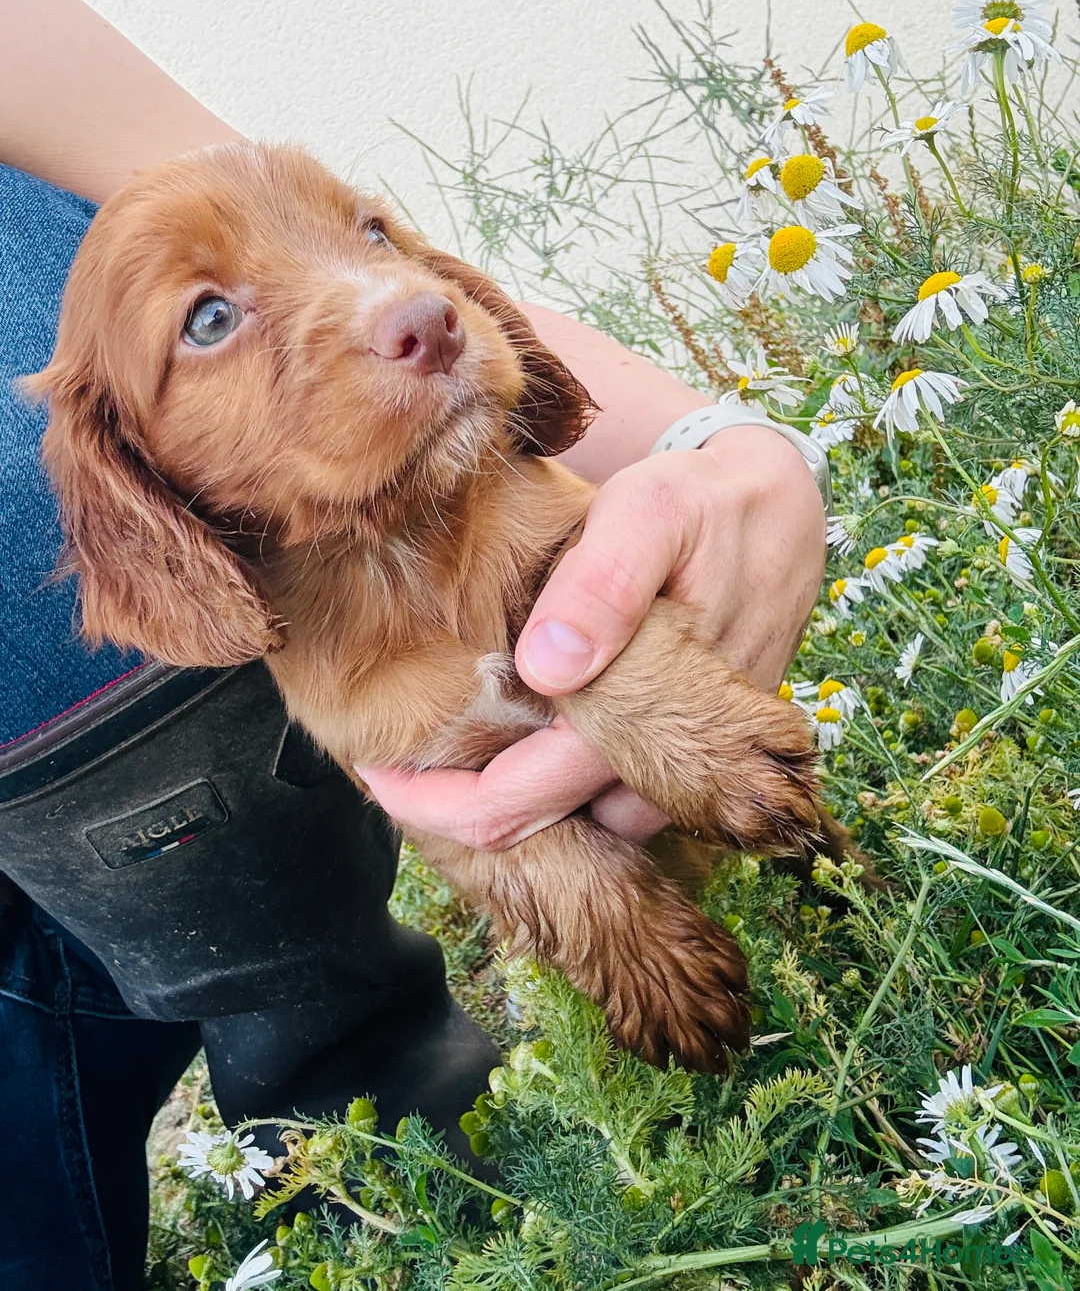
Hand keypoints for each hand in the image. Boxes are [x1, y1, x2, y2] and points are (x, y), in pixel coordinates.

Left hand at [359, 425, 825, 848]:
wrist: (784, 505)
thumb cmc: (703, 503)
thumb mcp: (649, 515)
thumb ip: (601, 587)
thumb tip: (547, 669)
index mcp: (645, 711)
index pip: (525, 803)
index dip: (441, 806)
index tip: (377, 775)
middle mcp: (673, 756)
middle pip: (554, 827)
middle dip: (472, 810)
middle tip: (399, 765)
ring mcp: (689, 759)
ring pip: (592, 819)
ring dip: (525, 797)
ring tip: (453, 752)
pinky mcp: (695, 746)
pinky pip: (620, 790)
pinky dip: (564, 775)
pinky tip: (522, 732)